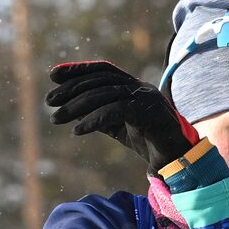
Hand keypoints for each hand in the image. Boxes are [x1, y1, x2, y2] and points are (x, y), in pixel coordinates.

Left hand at [46, 61, 199, 170]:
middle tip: (50, 101)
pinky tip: (78, 130)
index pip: (103, 70)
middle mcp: (140, 87)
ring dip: (77, 107)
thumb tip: (73, 112)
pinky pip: (116, 112)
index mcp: (134, 86)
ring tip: (57, 118)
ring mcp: (146, 98)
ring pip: (105, 95)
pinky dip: (94, 120)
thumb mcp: (120, 128)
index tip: (53, 75)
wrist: (178, 159)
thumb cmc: (151, 143)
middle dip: (71, 89)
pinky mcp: (149, 113)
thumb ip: (101, 116)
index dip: (78, 69)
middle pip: (100, 80)